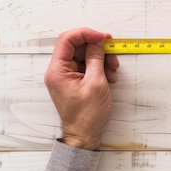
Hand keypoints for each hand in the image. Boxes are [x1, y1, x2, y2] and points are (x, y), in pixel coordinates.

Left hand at [44, 28, 118, 149]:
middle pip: (77, 46)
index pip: (67, 39)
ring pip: (84, 56)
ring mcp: (66, 76)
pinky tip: (109, 77)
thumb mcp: (96, 83)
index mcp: (57, 70)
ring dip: (101, 59)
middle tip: (112, 53)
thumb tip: (98, 41)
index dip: (86, 34)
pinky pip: (86, 66)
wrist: (85, 137)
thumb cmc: (87, 116)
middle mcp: (58, 71)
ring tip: (112, 70)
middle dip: (97, 48)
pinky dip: (99, 68)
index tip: (103, 37)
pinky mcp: (74, 81)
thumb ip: (96, 58)